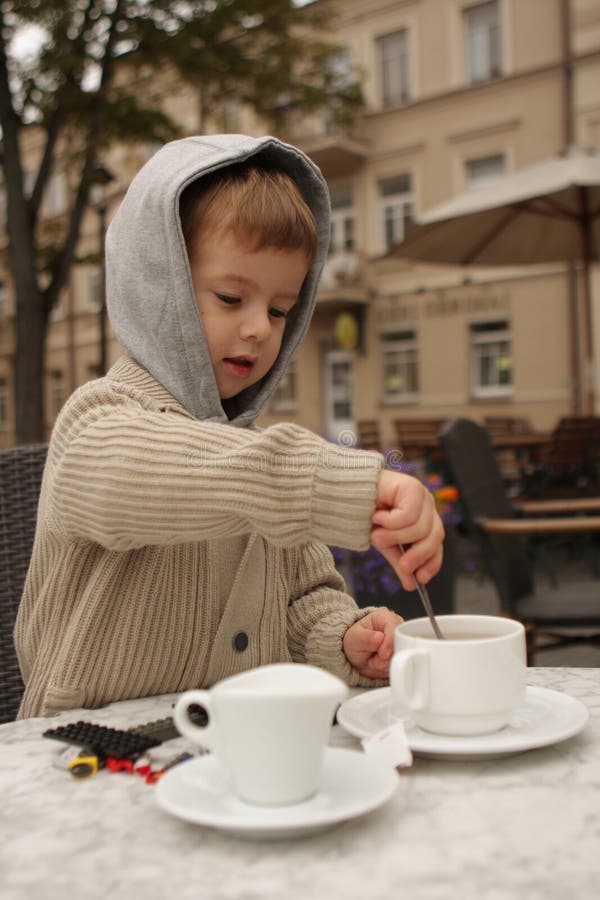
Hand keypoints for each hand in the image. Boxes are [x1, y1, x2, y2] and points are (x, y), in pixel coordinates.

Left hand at [343, 608, 402, 678]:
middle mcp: (396, 628)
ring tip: (374, 661)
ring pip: (402, 656)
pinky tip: (380, 665)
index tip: (382, 654)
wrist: (354, 656)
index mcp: (385, 617)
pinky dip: (389, 669)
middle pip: (403, 643)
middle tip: (375, 660)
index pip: (395, 628)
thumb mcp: (354, 637)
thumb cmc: (356, 641)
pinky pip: (402, 665)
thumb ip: (366, 637)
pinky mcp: (402, 655)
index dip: (390, 643)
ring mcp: (401, 642)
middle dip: (388, 657)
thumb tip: (379, 637)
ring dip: (387, 664)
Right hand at [370, 470, 444, 590]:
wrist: (345, 493)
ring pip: (420, 528)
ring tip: (376, 535)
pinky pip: (408, 515)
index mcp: (424, 519)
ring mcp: (421, 496)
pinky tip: (377, 515)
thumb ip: (399, 561)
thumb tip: (410, 584)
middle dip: (417, 555)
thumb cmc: (365, 515)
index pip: (436, 544)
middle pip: (434, 537)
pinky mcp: (412, 487)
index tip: (420, 579)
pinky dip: (390, 521)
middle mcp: (426, 507)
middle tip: (402, 565)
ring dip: (395, 537)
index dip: (432, 562)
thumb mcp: (385, 543)